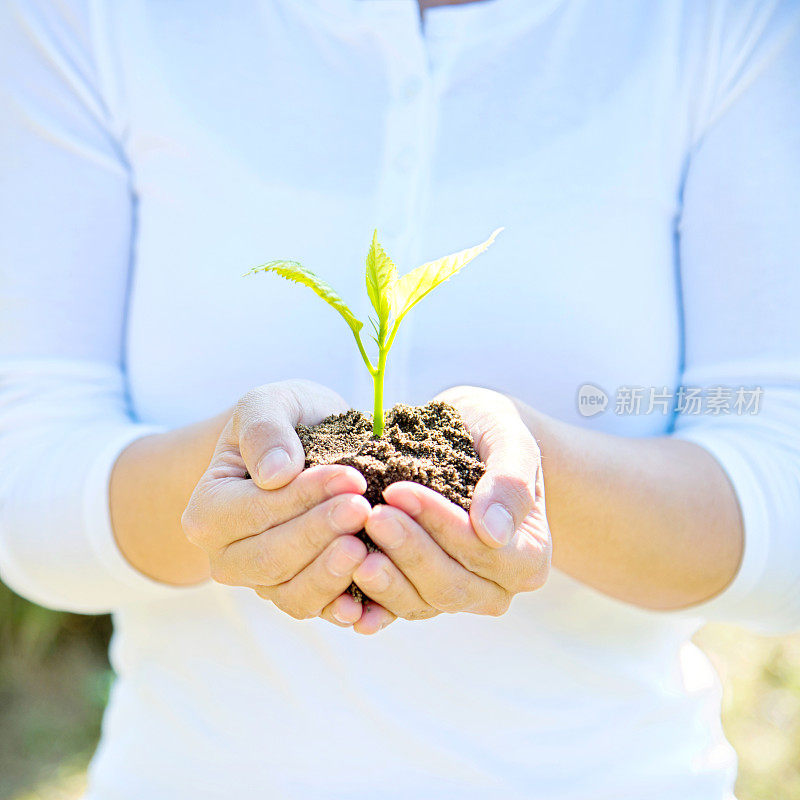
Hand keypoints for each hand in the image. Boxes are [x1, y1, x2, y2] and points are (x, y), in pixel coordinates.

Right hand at [181, 379, 369, 625]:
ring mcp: (264, 583)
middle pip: (271, 559)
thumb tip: (275, 474)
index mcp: (209, 511)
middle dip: (320, 534)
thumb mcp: (271, 404)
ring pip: (294, 595)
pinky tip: (369, 597)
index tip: (350, 477)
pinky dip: (343, 608)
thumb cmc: (284, 423)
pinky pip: (318, 611)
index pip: (254, 512)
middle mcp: (228, 557)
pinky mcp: (300, 595)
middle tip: (363, 509)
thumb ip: (264, 429)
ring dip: (332, 574)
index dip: (302, 498)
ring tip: (367, 547)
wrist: (305, 448)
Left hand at [350, 385, 549, 631]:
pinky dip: (370, 606)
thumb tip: (493, 532)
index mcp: (529, 555)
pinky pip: (396, 609)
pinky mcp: (422, 594)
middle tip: (370, 516)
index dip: (440, 524)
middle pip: (450, 585)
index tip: (399, 491)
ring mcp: (458, 596)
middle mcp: (497, 587)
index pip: (483, 551)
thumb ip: (510, 482)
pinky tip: (343, 597)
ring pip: (420, 603)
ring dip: (385, 579)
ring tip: (350, 547)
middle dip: (408, 550)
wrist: (466, 438)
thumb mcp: (509, 439)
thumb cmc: (490, 432)